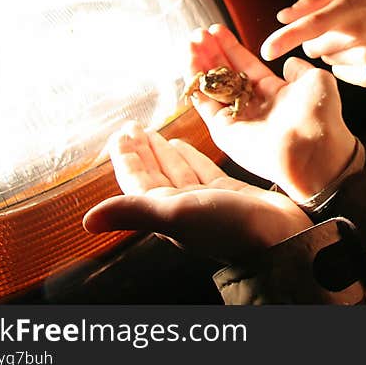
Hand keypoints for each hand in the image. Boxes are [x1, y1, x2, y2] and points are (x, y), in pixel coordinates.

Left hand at [83, 122, 311, 260]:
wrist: (277, 238)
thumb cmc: (228, 226)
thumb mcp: (177, 215)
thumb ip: (133, 212)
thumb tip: (87, 220)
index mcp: (165, 211)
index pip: (136, 181)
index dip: (126, 158)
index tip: (120, 133)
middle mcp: (181, 206)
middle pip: (154, 173)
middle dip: (142, 151)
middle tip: (133, 126)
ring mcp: (205, 200)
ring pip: (176, 170)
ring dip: (163, 152)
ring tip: (152, 132)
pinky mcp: (228, 193)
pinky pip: (201, 170)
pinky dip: (189, 156)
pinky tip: (183, 144)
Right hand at [188, 24, 355, 201]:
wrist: (315, 150)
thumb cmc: (322, 117)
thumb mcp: (316, 80)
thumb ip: (299, 68)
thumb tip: (290, 63)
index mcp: (275, 94)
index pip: (246, 66)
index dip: (232, 48)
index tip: (218, 29)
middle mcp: (254, 106)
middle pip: (226, 74)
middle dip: (212, 52)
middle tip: (200, 33)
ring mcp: (237, 119)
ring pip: (212, 87)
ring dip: (200, 63)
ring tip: (192, 41)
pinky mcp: (224, 132)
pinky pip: (205, 103)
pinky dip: (195, 82)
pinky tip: (189, 60)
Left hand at [260, 0, 365, 93]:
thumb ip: (313, 1)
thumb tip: (281, 16)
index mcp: (350, 6)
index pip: (310, 24)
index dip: (285, 37)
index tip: (266, 50)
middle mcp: (357, 32)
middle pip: (312, 47)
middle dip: (319, 41)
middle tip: (343, 32)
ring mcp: (364, 57)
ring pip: (325, 61)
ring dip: (334, 53)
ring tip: (359, 43)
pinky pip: (340, 75)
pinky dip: (347, 67)